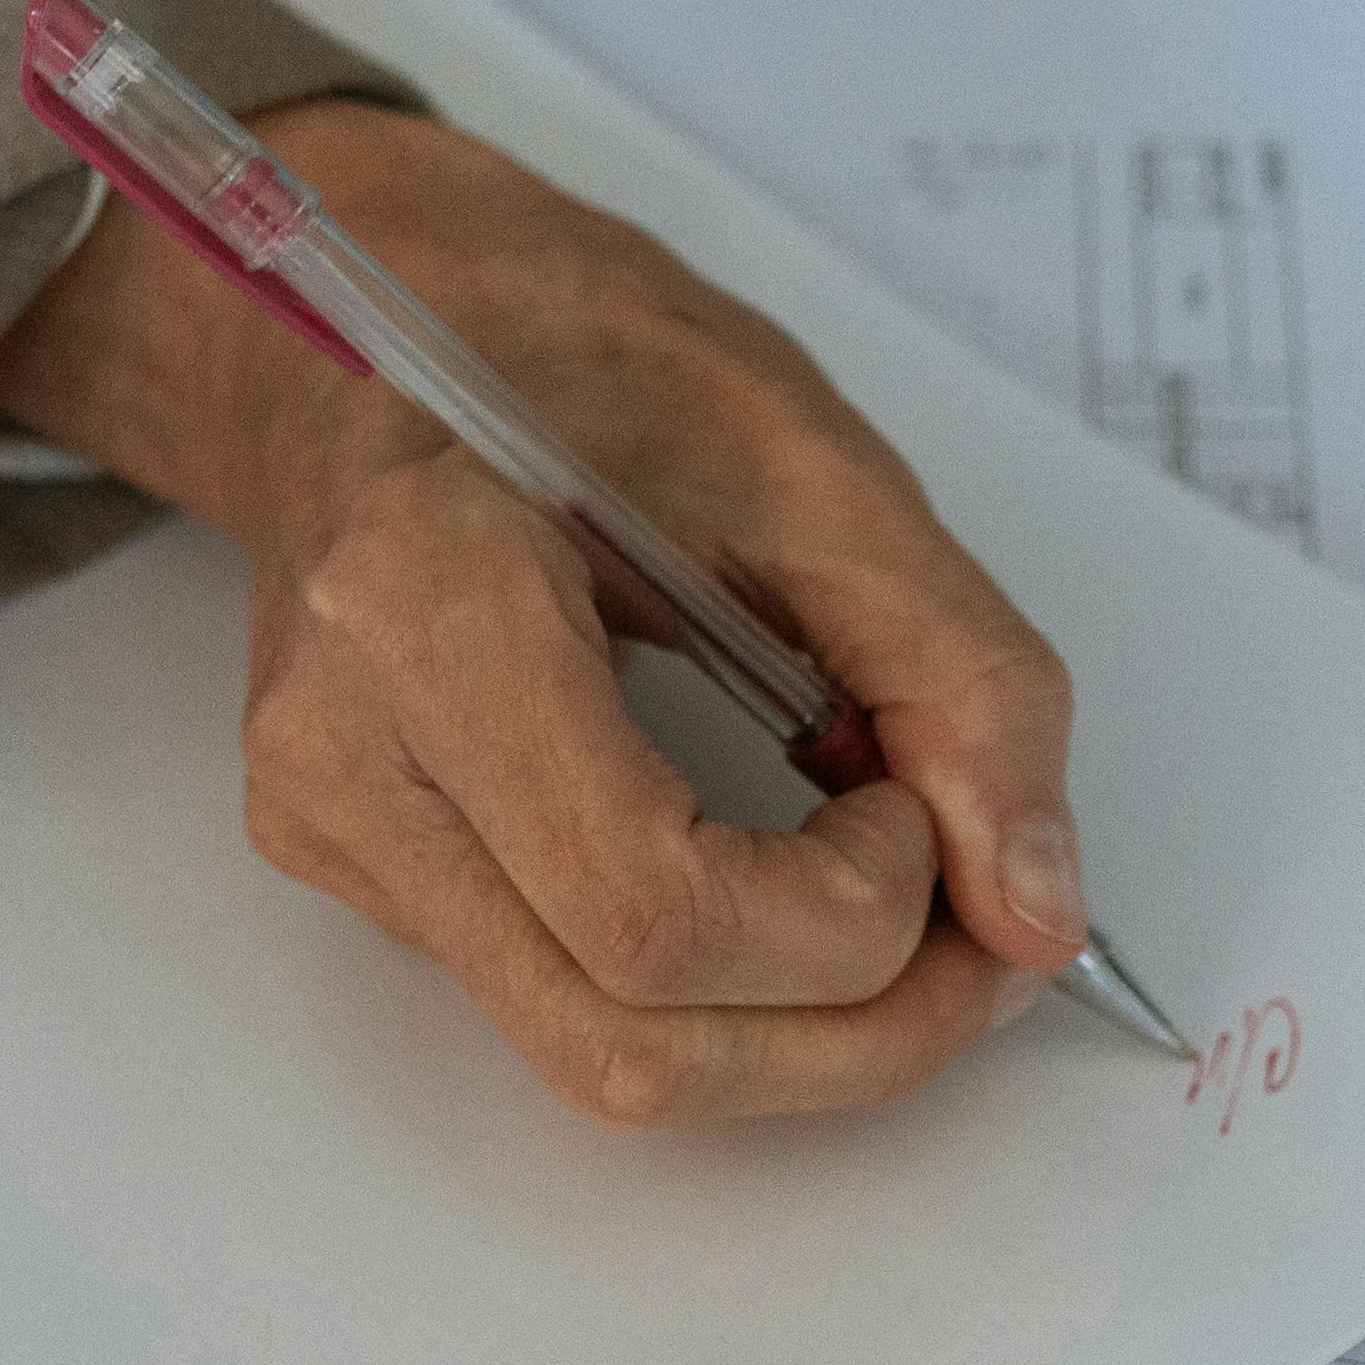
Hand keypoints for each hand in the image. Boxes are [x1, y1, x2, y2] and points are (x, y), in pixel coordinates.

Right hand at [0, 101, 1082, 1125]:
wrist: (369, 304)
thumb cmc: (572, 344)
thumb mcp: (816, 466)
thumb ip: (957, 683)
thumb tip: (1034, 909)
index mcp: (428, 607)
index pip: (654, 913)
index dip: (846, 919)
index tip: (928, 809)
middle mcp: (344, 753)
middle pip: (624, 1040)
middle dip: (852, 1032)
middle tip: (979, 939)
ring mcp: (330, 828)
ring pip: (593, 1060)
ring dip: (794, 1034)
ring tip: (896, 909)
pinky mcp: (354, 861)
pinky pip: (559, 997)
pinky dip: (715, 984)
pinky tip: (778, 879)